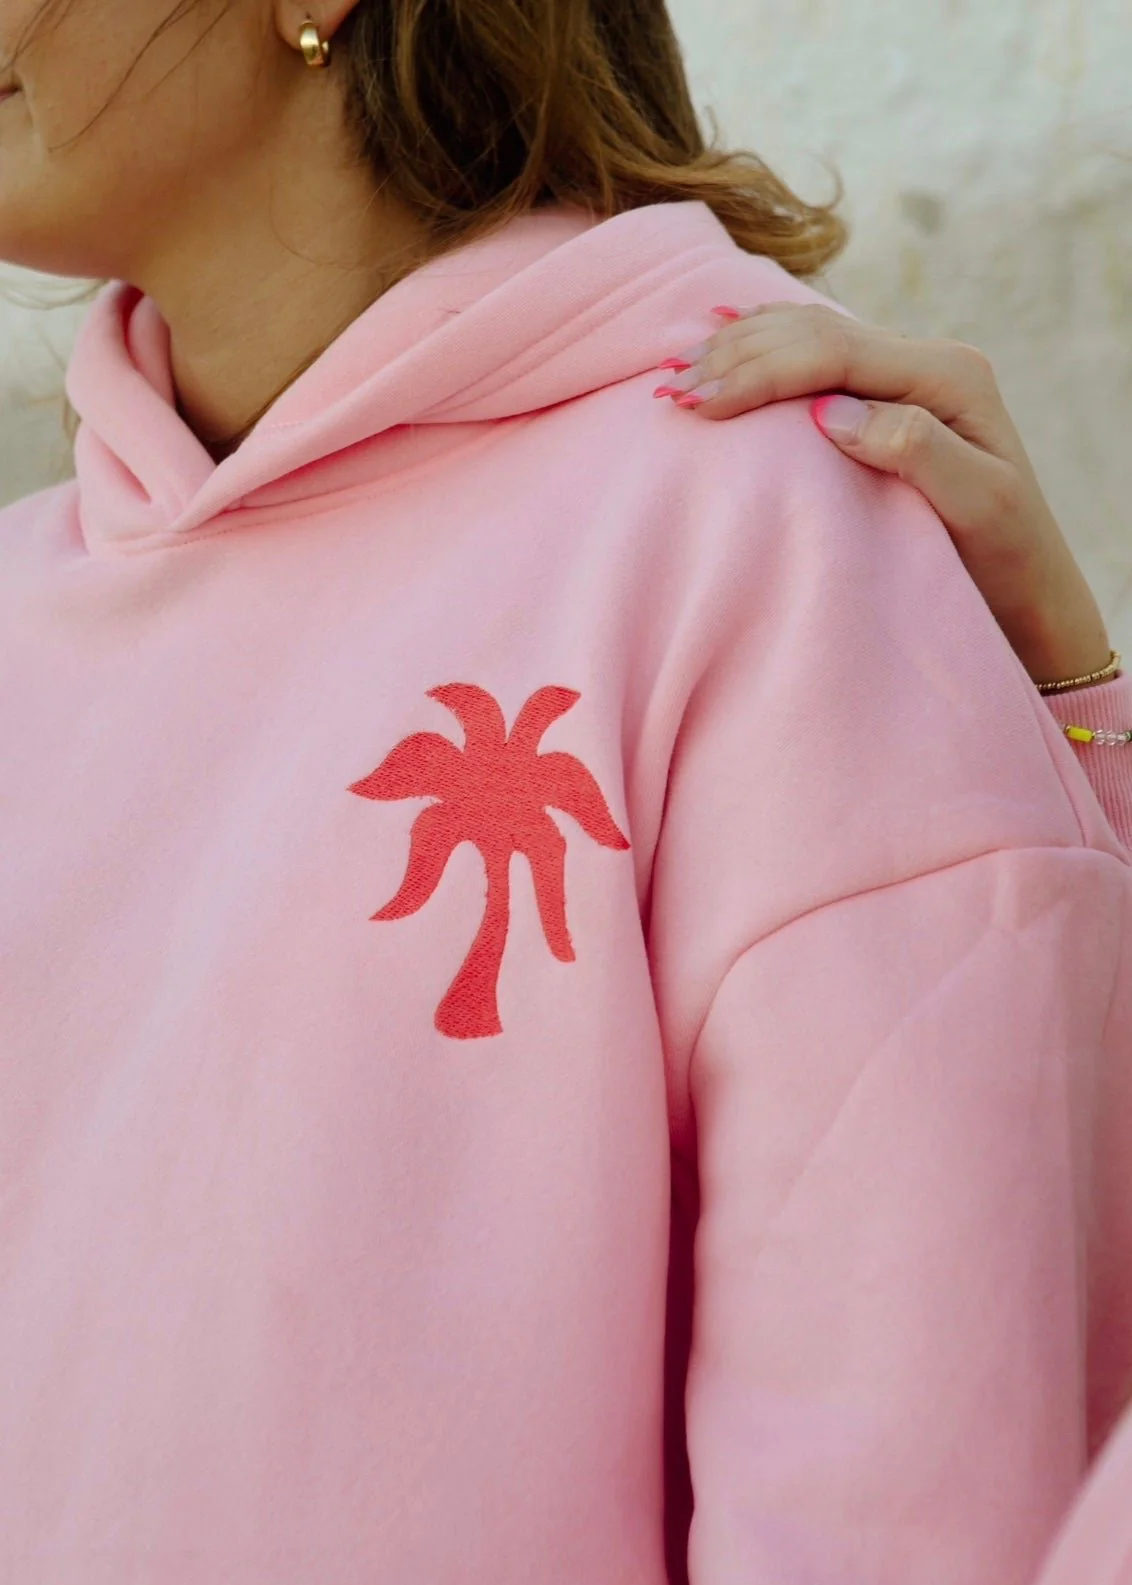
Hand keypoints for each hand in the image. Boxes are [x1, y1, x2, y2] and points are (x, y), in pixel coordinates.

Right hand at [655, 304, 1111, 687]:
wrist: (1031, 588)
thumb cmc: (1005, 560)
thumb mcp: (979, 507)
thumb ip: (913, 449)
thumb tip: (831, 413)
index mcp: (946, 376)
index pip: (832, 353)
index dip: (758, 372)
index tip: (695, 403)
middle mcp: (926, 362)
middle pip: (812, 334)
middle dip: (735, 357)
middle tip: (668, 389)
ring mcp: (906, 376)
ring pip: (807, 336)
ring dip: (738, 351)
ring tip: (674, 371)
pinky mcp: (887, 398)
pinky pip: (815, 357)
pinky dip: (762, 350)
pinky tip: (721, 343)